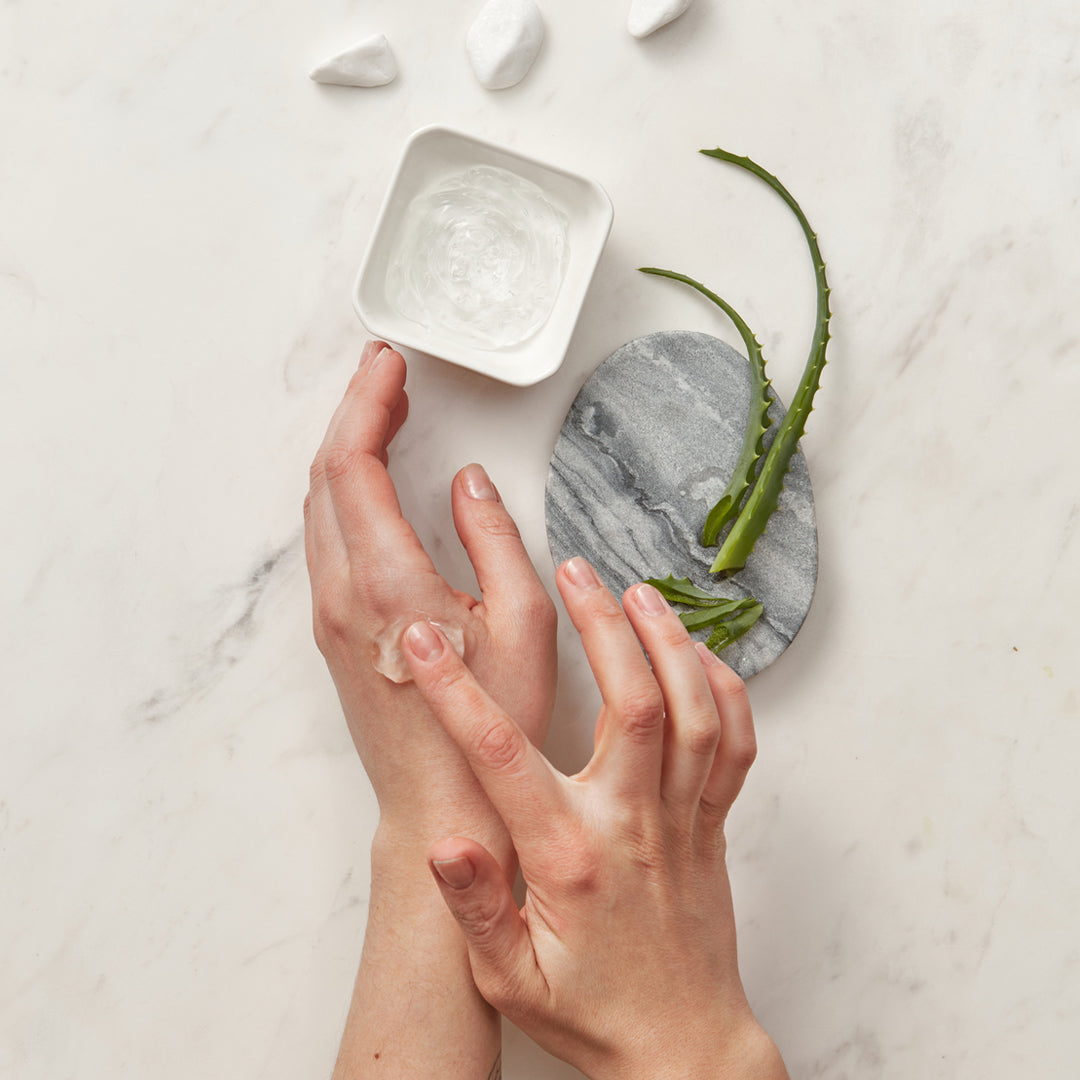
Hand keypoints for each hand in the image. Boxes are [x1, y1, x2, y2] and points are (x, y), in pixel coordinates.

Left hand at [304, 341, 556, 857]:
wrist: (440, 803)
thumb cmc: (491, 725)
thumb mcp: (523, 622)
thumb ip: (493, 538)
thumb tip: (469, 482)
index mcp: (387, 582)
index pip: (353, 464)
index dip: (367, 402)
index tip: (388, 362)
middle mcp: (342, 593)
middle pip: (325, 476)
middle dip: (353, 413)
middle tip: (387, 374)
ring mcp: (329, 615)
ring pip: (318, 507)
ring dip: (345, 452)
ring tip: (383, 414)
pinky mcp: (332, 632)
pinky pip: (324, 540)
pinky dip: (342, 494)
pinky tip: (373, 484)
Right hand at [402, 557, 787, 1079]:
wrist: (683, 1049)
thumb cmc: (592, 1012)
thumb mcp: (509, 979)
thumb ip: (475, 908)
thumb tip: (442, 841)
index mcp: (568, 855)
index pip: (504, 756)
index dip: (458, 691)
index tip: (426, 640)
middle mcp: (632, 823)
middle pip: (629, 701)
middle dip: (597, 625)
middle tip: (568, 568)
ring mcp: (683, 819)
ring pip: (691, 710)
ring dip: (666, 639)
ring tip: (635, 588)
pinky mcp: (714, 823)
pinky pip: (735, 744)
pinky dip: (723, 688)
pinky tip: (697, 651)